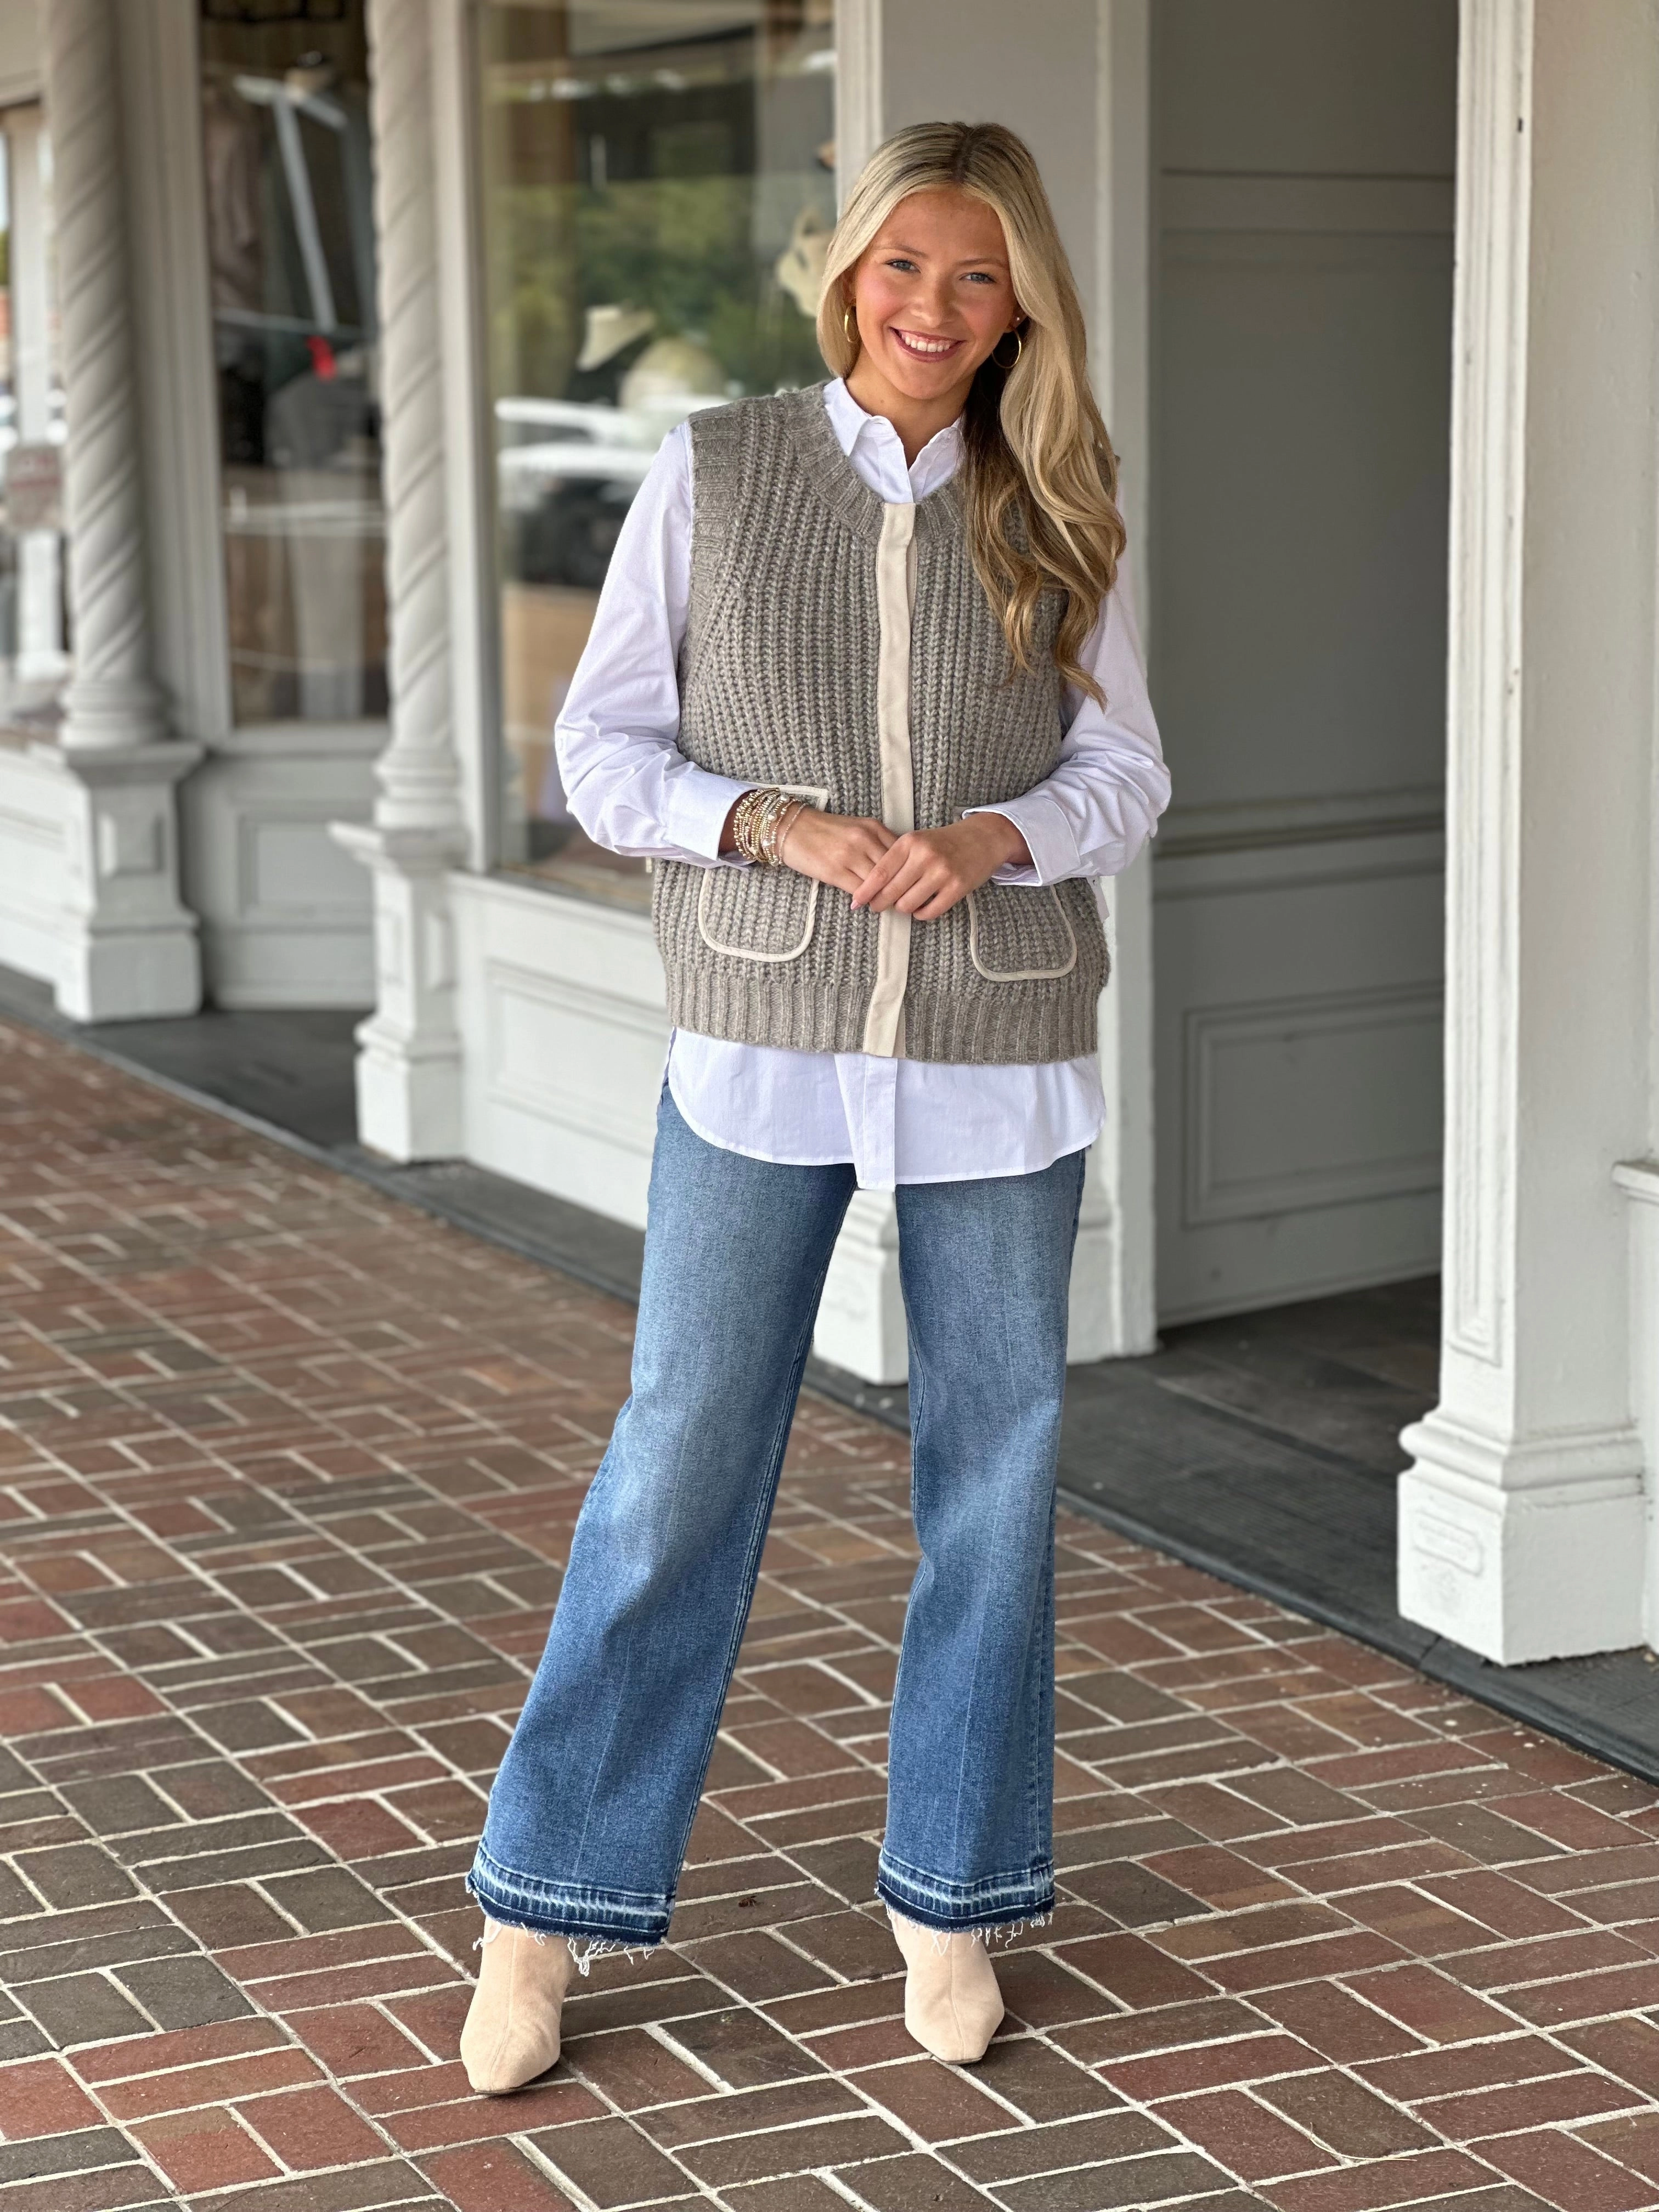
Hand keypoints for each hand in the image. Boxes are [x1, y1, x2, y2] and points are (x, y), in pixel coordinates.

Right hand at [716, 798, 897, 892]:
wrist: (790, 828)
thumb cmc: (824, 830)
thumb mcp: (856, 828)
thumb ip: (877, 844)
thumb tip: (896, 867)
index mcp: (873, 827)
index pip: (902, 853)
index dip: (909, 871)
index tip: (914, 884)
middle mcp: (865, 839)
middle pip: (895, 869)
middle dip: (902, 887)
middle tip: (908, 901)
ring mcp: (850, 855)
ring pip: (879, 883)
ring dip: (885, 898)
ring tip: (890, 907)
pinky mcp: (835, 871)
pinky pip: (859, 891)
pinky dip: (866, 900)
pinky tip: (867, 905)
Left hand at [852, 814, 1031, 919]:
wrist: (982, 837)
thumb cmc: (944, 842)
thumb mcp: (917, 840)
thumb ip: (896, 859)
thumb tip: (870, 886)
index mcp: (910, 842)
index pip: (880, 872)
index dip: (865, 891)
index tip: (856, 902)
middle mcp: (924, 856)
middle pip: (891, 892)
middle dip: (880, 903)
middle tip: (878, 907)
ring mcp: (942, 872)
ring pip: (908, 905)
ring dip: (903, 909)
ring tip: (905, 903)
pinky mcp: (957, 887)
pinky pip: (930, 912)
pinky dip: (921, 914)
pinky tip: (922, 908)